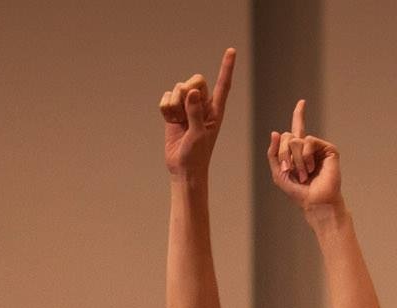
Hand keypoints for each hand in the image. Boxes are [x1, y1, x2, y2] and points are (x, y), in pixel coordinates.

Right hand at [161, 48, 235, 178]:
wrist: (183, 168)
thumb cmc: (197, 155)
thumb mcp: (199, 135)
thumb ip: (195, 112)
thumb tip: (191, 92)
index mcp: (215, 109)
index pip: (223, 84)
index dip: (226, 67)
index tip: (231, 50)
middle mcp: (202, 104)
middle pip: (195, 81)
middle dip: (186, 93)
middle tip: (184, 112)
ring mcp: (187, 107)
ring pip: (177, 89)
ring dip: (174, 105)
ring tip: (178, 122)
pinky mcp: (173, 112)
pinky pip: (166, 98)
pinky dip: (165, 109)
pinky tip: (170, 122)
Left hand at [267, 101, 343, 219]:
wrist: (314, 200)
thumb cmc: (298, 191)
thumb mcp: (279, 173)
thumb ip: (273, 153)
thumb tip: (275, 132)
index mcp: (297, 151)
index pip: (297, 129)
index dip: (299, 115)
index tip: (302, 102)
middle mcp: (308, 146)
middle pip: (287, 136)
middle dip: (284, 155)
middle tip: (291, 171)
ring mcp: (319, 147)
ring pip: (296, 140)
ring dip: (295, 160)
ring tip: (304, 174)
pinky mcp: (328, 149)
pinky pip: (308, 141)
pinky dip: (305, 157)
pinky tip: (311, 169)